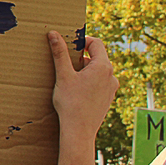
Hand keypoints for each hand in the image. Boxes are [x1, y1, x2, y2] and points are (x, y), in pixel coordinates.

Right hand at [48, 30, 118, 164]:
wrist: (79, 131)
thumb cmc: (71, 102)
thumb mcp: (63, 75)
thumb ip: (60, 53)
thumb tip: (54, 34)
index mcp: (103, 67)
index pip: (96, 43)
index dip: (82, 40)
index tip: (68, 45)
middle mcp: (111, 76)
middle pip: (97, 57)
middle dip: (80, 56)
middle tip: (64, 62)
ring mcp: (111, 88)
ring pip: (98, 70)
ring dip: (84, 69)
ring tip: (68, 78)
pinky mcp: (108, 98)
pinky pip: (100, 82)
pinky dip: (88, 81)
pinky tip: (75, 90)